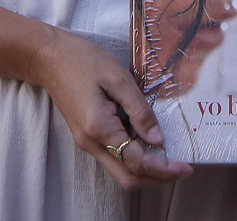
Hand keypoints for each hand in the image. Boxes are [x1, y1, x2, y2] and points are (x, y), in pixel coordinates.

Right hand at [30, 24, 192, 190]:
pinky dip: (133, 157)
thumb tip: (158, 140)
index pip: (136, 161)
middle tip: (180, 167)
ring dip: (146, 170)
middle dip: (156, 178)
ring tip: (169, 156)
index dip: (163, 168)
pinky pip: (113, 157)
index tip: (186, 167)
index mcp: (99, 128)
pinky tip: (148, 143)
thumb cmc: (84, 61)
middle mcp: (90, 143)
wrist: (50, 59)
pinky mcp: (87, 137)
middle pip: (127, 178)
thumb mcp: (118, 78)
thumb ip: (139, 111)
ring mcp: (86, 142)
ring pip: (120, 171)